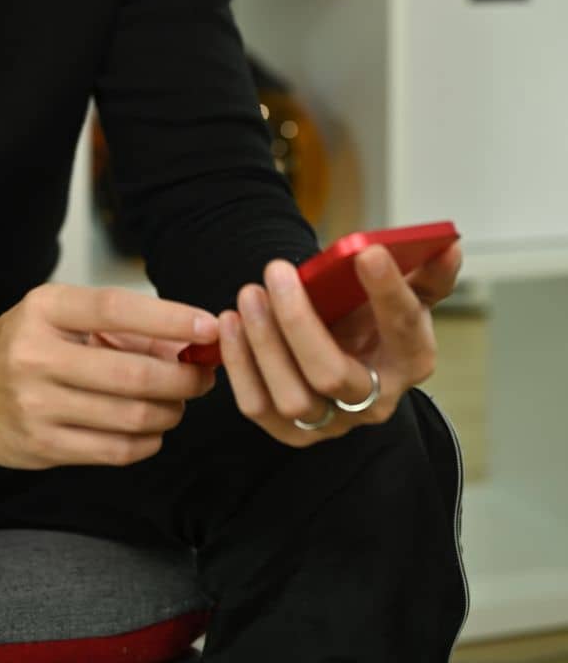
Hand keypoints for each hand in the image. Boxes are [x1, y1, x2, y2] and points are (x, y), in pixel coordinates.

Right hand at [0, 282, 218, 470]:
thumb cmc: (19, 342)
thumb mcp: (56, 315)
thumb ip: (119, 327)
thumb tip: (190, 341)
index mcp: (43, 310)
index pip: (116, 308)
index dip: (169, 318)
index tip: (208, 324)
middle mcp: (36, 356)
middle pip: (133, 373)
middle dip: (183, 377)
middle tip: (203, 374)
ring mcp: (36, 406)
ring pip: (132, 417)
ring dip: (170, 411)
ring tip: (177, 401)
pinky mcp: (40, 447)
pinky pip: (115, 451)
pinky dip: (148, 441)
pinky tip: (151, 427)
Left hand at [216, 240, 463, 447]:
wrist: (344, 351)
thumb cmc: (371, 316)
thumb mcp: (403, 292)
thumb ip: (425, 270)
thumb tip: (448, 245)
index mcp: (411, 358)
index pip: (405, 329)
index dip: (389, 292)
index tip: (366, 251)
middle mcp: (375, 400)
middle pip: (333, 374)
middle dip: (298, 321)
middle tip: (276, 269)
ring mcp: (333, 423)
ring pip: (292, 396)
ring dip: (264, 343)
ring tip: (248, 293)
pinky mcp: (292, 431)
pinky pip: (258, 407)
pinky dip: (239, 364)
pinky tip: (230, 322)